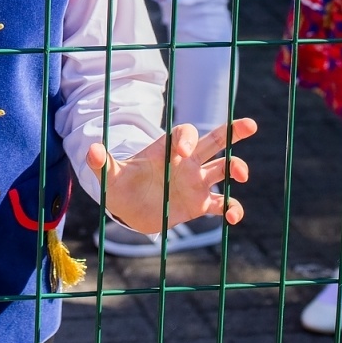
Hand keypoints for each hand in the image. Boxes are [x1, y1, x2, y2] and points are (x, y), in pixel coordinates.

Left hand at [87, 117, 255, 234]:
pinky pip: (222, 204)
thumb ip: (102, 162)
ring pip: (223, 169)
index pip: (184, 134)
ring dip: (236, 168)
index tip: (181, 152)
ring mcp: (196, 182)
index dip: (186, 139)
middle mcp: (186, 162)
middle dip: (232, 132)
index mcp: (166, 150)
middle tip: (251, 124)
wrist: (129, 208)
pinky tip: (234, 218)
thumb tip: (90, 149)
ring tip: (242, 174)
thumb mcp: (109, 175)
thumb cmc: (120, 185)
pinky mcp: (200, 204)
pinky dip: (232, 209)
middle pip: (214, 141)